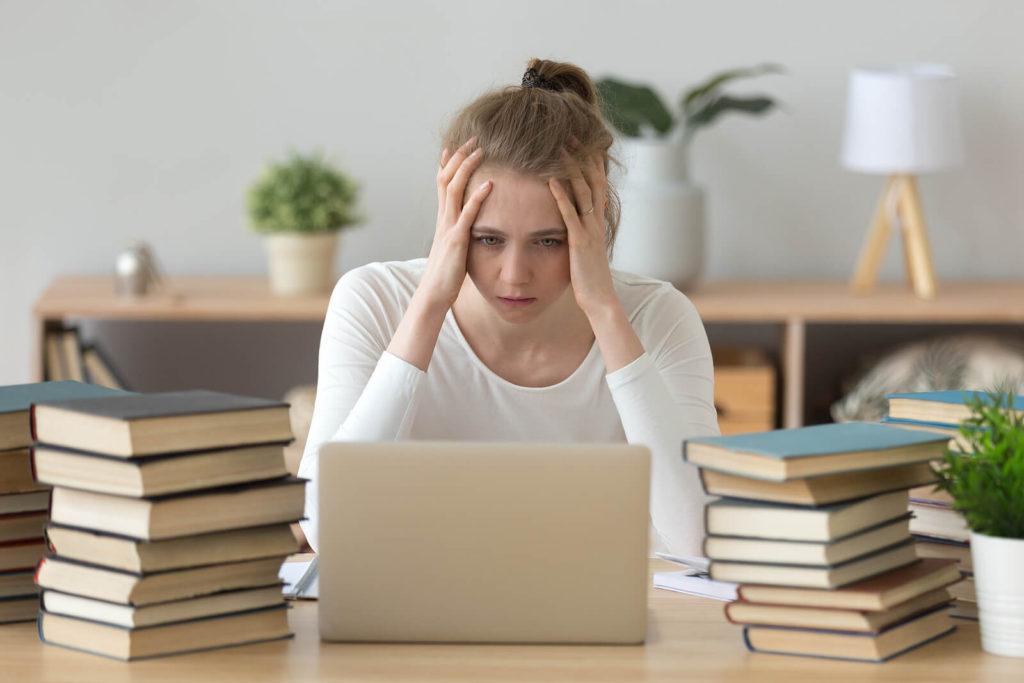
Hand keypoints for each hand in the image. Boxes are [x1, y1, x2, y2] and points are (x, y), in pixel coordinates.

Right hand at [419, 137, 492, 310]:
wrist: (434, 293)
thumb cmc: (446, 273)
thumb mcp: (452, 247)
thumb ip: (457, 233)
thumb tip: (465, 226)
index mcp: (442, 219)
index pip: (441, 183)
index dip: (447, 163)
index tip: (455, 146)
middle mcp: (443, 218)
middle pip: (446, 178)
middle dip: (458, 157)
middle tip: (472, 139)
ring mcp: (448, 227)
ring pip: (453, 189)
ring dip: (467, 168)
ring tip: (480, 151)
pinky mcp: (457, 240)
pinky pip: (467, 214)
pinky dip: (478, 198)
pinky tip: (490, 185)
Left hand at [548, 144, 618, 318]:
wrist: (601, 300)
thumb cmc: (590, 279)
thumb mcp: (587, 251)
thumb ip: (582, 234)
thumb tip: (574, 225)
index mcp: (597, 222)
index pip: (597, 184)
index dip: (590, 163)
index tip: (580, 143)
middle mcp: (596, 221)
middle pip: (592, 180)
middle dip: (582, 156)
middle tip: (571, 134)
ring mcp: (589, 230)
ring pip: (583, 191)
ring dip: (571, 168)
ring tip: (561, 147)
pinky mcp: (579, 242)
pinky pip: (569, 214)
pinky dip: (561, 195)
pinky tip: (551, 180)